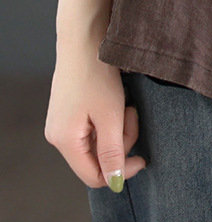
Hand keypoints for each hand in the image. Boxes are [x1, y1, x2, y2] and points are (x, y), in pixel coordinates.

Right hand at [44, 51, 146, 189]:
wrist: (85, 38)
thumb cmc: (96, 74)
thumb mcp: (110, 116)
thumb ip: (112, 152)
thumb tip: (115, 183)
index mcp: (65, 141)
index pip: (94, 177)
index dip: (121, 172)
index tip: (143, 158)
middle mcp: (58, 135)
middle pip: (96, 159)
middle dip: (121, 143)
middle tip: (132, 116)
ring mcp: (62, 123)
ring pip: (97, 143)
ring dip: (117, 130)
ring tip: (125, 106)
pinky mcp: (69, 112)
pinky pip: (93, 129)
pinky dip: (109, 121)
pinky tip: (116, 102)